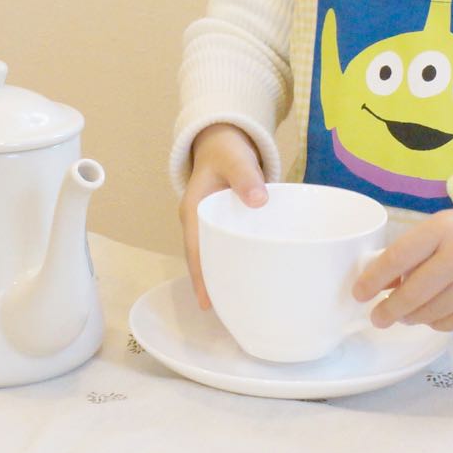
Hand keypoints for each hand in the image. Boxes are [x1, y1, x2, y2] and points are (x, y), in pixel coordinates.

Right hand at [179, 123, 266, 309]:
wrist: (224, 139)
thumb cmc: (227, 150)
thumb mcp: (235, 159)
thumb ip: (246, 176)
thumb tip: (258, 201)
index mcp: (194, 210)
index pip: (194, 249)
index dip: (200, 275)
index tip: (207, 302)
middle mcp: (198, 221)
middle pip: (201, 258)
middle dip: (210, 283)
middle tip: (226, 313)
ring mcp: (210, 224)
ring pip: (213, 254)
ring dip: (222, 274)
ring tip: (237, 302)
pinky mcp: (224, 223)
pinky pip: (226, 246)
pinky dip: (234, 260)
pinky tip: (248, 275)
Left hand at [351, 198, 452, 332]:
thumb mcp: (439, 229)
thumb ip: (410, 254)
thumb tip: (378, 285)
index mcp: (444, 227)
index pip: (399, 256)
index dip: (374, 278)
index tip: (359, 293)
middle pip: (414, 293)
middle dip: (389, 309)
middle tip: (377, 317)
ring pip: (430, 313)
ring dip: (411, 316)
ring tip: (406, 312)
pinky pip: (450, 324)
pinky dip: (435, 321)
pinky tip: (433, 312)